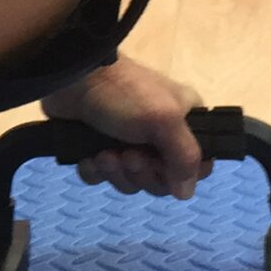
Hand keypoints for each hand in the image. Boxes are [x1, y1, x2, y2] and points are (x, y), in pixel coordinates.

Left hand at [42, 59, 211, 199]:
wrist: (74, 77)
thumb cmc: (125, 93)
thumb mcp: (164, 120)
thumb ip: (184, 156)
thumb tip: (185, 194)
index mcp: (183, 122)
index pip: (196, 165)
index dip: (180, 175)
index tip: (164, 168)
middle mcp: (159, 135)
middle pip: (161, 180)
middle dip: (141, 173)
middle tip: (128, 156)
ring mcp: (127, 143)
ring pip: (130, 181)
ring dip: (116, 173)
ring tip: (105, 154)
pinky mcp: (97, 148)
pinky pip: (102, 177)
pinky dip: (95, 171)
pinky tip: (89, 158)